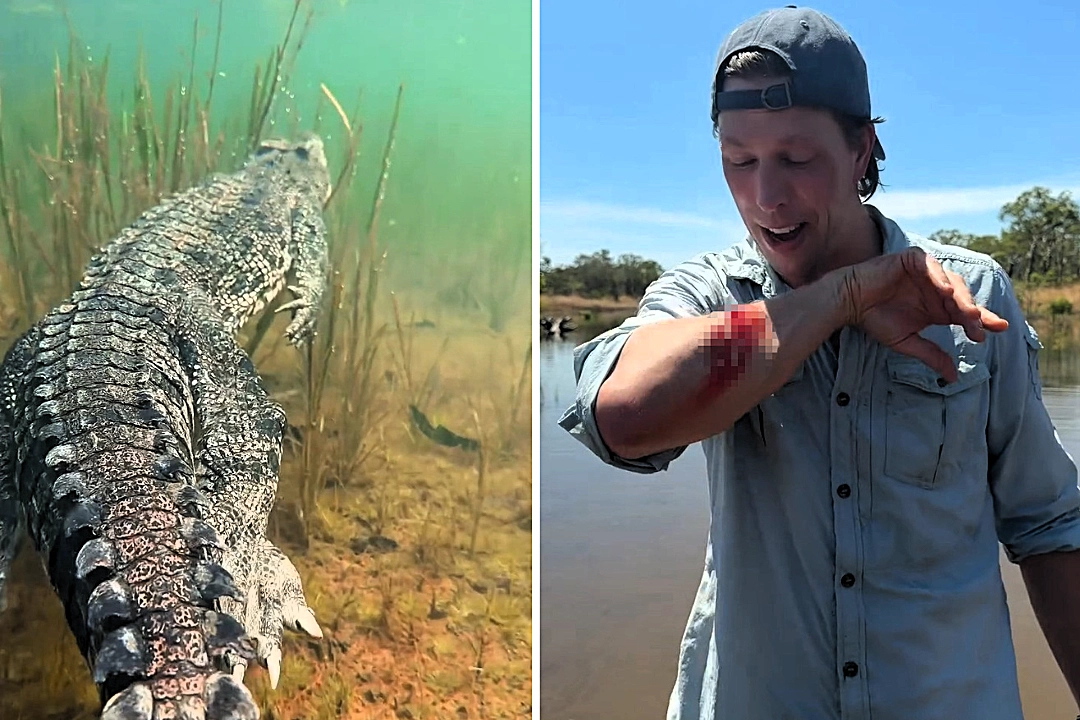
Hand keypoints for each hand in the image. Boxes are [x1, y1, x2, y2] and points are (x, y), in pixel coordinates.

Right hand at [838, 247, 1009, 381]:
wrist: (849, 302)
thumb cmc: (875, 319)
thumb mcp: (907, 342)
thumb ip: (931, 355)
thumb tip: (953, 378)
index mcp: (938, 307)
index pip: (966, 313)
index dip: (983, 319)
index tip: (1000, 328)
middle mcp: (936, 289)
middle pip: (963, 298)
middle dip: (972, 312)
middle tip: (977, 326)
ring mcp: (926, 273)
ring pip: (951, 281)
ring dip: (960, 297)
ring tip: (966, 312)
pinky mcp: (912, 259)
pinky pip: (930, 265)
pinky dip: (938, 276)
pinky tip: (944, 291)